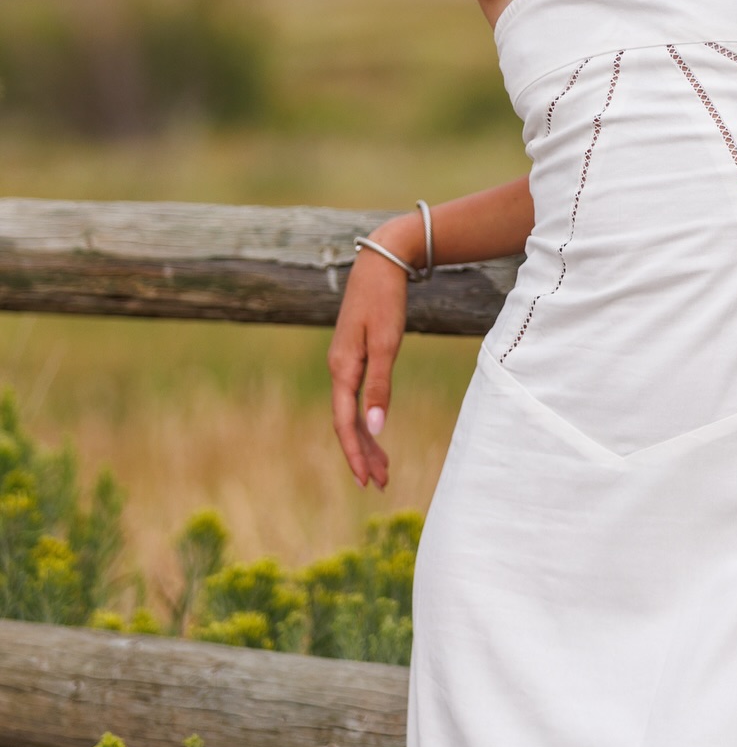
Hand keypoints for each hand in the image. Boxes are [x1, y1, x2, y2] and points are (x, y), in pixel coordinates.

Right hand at [328, 218, 417, 488]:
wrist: (381, 262)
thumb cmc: (385, 300)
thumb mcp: (387, 343)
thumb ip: (380, 385)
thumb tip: (374, 428)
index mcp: (342, 368)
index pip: (345, 422)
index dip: (355, 453)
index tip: (368, 480)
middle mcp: (338, 369)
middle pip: (346, 422)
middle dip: (362, 454)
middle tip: (380, 483)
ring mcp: (344, 363)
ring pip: (350, 411)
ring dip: (365, 440)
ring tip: (382, 468)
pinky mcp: (354, 356)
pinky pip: (355, 397)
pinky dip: (365, 417)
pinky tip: (374, 431)